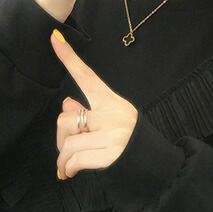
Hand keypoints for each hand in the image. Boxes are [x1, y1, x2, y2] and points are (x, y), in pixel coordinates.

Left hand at [52, 29, 137, 179]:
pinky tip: (69, 174)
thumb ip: (88, 114)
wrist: (159, 167)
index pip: (87, 77)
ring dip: (62, 159)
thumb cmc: (132, 144)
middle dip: (60, 140)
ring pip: (68, 143)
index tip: (54, 37)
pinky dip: (67, 168)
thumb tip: (66, 103)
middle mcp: (112, 114)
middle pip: (66, 119)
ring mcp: (113, 135)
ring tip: (67, 168)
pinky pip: (76, 159)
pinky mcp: (111, 155)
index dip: (69, 58)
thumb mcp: (113, 122)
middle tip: (65, 153)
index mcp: (112, 102)